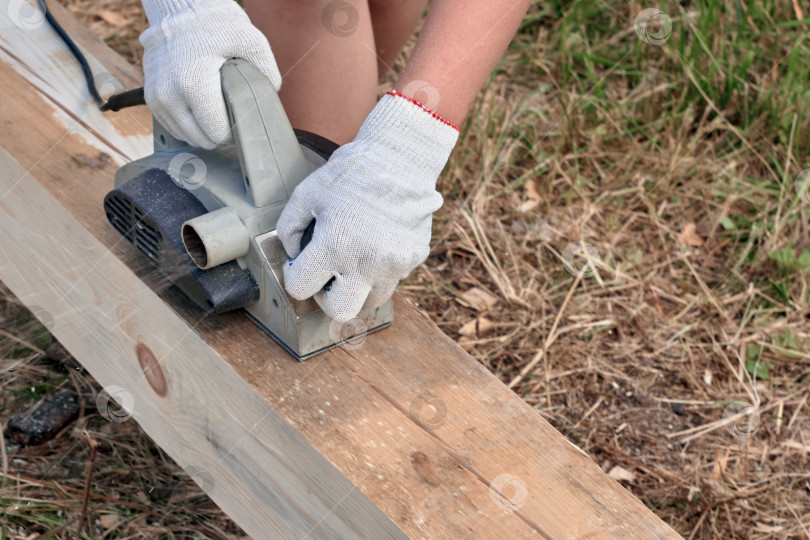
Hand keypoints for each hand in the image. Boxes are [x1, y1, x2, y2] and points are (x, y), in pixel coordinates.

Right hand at [139, 0, 280, 148]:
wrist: (179, 9)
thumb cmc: (216, 24)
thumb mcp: (251, 40)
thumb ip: (267, 71)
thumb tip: (271, 96)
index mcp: (193, 84)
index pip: (216, 133)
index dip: (234, 133)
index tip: (242, 122)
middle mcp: (169, 95)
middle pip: (201, 139)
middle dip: (220, 135)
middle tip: (232, 119)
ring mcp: (156, 97)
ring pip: (186, 136)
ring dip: (203, 132)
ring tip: (218, 116)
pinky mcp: (150, 97)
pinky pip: (172, 126)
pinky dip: (188, 126)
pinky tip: (202, 114)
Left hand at [277, 91, 458, 321]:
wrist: (402, 158)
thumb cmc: (352, 172)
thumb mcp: (306, 193)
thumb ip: (290, 229)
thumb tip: (295, 255)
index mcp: (334, 245)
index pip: (301, 289)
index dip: (295, 277)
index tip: (300, 264)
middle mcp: (365, 262)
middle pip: (341, 312)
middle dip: (328, 297)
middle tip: (326, 276)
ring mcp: (394, 263)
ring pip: (371, 300)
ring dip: (357, 288)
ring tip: (353, 261)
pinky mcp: (414, 258)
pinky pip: (393, 278)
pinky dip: (381, 270)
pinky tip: (376, 243)